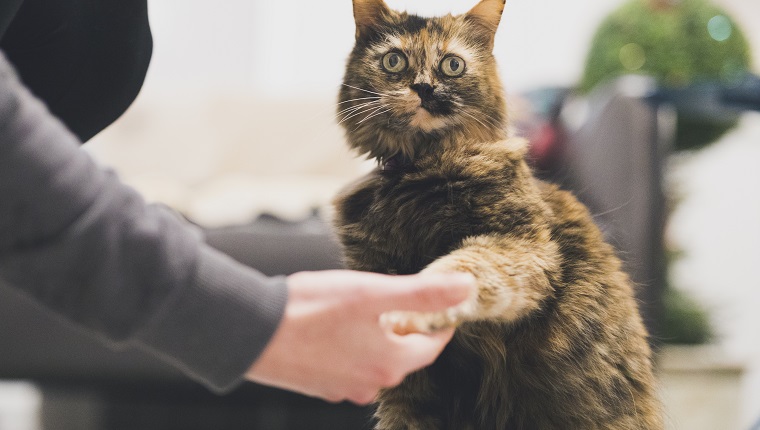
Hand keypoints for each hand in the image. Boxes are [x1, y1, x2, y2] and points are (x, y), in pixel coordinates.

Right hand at [245, 270, 472, 404]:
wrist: (253, 330)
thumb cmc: (312, 309)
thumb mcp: (374, 292)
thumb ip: (423, 293)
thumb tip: (467, 288)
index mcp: (389, 362)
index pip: (431, 345)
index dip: (440, 322)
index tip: (441, 304)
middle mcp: (369, 382)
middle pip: (402, 354)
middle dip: (406, 328)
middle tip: (401, 301)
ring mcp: (341, 387)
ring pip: (373, 359)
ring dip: (376, 337)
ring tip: (366, 310)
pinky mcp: (317, 384)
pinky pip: (347, 364)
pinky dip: (350, 346)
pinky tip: (336, 327)